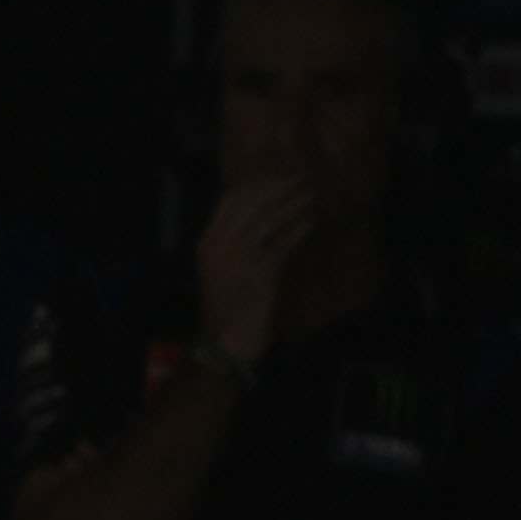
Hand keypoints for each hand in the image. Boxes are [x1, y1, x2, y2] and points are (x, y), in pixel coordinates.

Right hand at [193, 172, 314, 372]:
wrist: (226, 344)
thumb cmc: (227, 308)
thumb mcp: (221, 270)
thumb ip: (234, 243)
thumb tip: (264, 214)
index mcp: (207, 243)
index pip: (231, 199)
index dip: (258, 183)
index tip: (279, 176)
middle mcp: (219, 246)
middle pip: (253, 203)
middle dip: (280, 187)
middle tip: (303, 178)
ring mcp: (238, 260)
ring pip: (270, 219)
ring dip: (294, 203)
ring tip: (313, 194)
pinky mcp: (259, 274)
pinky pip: (283, 243)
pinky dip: (300, 229)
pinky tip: (313, 221)